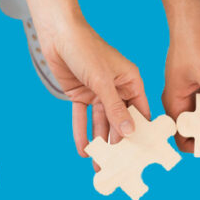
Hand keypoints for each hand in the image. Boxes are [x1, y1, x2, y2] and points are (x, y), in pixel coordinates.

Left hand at [40, 19, 149, 155]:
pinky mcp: (81, 94)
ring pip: (101, 123)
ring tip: (99, 165)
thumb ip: (115, 110)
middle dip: (117, 144)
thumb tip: (129, 133)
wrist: (57, 33)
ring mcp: (98, 92)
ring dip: (99, 143)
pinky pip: (83, 117)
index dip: (142, 133)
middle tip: (119, 166)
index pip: (140, 112)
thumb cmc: (86, 49)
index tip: (142, 154)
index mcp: (131, 82)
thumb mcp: (103, 82)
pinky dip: (82, 132)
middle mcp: (117, 89)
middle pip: (120, 121)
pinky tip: (83, 149)